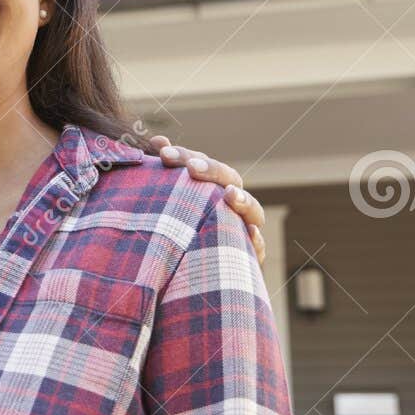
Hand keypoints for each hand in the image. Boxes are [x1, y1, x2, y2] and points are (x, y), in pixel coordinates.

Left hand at [153, 135, 265, 265]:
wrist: (181, 275)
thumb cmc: (171, 229)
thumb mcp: (162, 199)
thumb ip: (161, 170)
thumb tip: (157, 139)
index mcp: (208, 186)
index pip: (201, 163)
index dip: (185, 155)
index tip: (163, 153)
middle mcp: (228, 202)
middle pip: (228, 178)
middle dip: (212, 170)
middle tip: (192, 167)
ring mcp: (242, 226)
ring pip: (252, 209)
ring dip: (242, 200)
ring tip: (228, 195)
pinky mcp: (248, 255)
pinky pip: (257, 247)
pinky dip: (256, 239)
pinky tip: (250, 233)